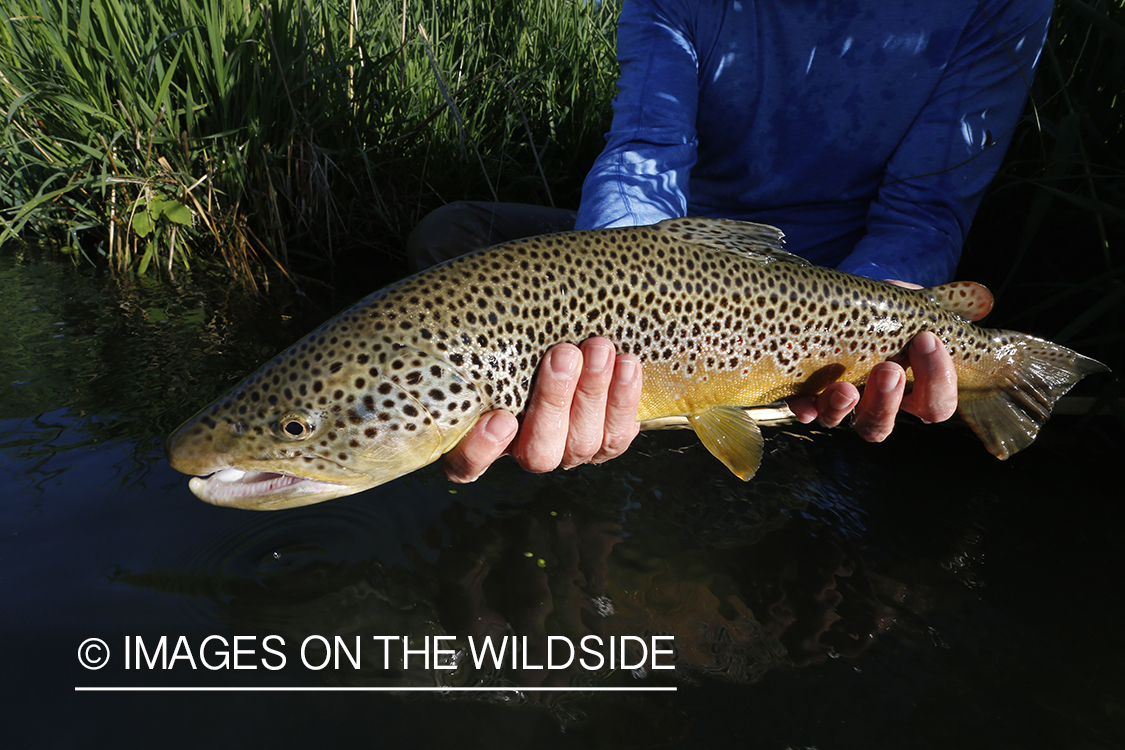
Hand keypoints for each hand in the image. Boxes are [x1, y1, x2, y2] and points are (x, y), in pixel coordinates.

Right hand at [443, 338, 643, 482]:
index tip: (500, 419)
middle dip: (555, 400)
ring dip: (594, 393)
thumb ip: (491, 345)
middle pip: (539, 451)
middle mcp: (526, 453)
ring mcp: (568, 453)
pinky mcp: (606, 445)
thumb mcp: (499, 344)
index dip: (482, 449)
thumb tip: (486, 307)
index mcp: (482, 440)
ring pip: (582, 442)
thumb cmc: (521, 345)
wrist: (576, 348)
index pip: (468, 464)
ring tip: (600, 349)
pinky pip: (618, 435)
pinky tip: (627, 364)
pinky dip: (624, 399)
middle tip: (565, 355)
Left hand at [787, 280, 957, 440]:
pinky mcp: (809, 394)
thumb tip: (981, 300)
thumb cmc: (885, 310)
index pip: (936, 405)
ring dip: (845, 409)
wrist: (840, 300)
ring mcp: (840, 404)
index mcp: (912, 390)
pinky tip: (806, 402)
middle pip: (884, 426)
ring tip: (846, 387)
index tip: (928, 338)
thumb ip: (941, 306)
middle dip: (888, 400)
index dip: (938, 380)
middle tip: (889, 369)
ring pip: (842, 423)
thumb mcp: (911, 305)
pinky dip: (806, 409)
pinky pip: (807, 412)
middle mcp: (875, 405)